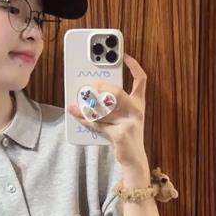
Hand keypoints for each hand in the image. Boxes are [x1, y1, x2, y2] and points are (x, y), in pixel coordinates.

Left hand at [66, 52, 147, 167]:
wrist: (134, 159)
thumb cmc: (126, 136)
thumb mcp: (124, 117)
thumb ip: (112, 105)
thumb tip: (89, 94)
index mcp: (139, 104)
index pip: (141, 80)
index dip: (133, 66)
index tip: (124, 55)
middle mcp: (136, 111)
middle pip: (118, 92)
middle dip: (101, 87)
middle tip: (88, 85)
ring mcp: (129, 123)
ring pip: (104, 109)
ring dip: (87, 106)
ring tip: (74, 102)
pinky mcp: (120, 134)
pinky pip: (97, 124)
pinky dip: (84, 120)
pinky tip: (75, 114)